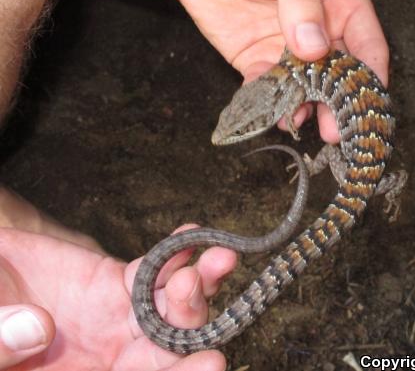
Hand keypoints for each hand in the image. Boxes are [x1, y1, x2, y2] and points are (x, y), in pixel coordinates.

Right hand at [0, 225, 235, 369]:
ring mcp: (123, 320)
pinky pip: (153, 269)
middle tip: (202, 299)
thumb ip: (2, 345)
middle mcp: (115, 358)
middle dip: (195, 328)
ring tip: (217, 261)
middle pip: (168, 351)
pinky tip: (191, 233)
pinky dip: (174, 252)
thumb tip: (39, 330)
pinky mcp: (120, 284)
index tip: (210, 361)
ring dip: (198, 285)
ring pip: (171, 308)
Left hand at [168, 0, 388, 143]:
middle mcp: (318, 31)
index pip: (366, 42)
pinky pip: (266, 85)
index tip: (368, 101)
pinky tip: (267, 108)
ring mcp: (288, 50)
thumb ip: (302, 4)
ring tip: (295, 119)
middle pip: (336, 73)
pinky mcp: (257, 61)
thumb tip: (315, 48)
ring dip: (300, 106)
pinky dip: (266, 98)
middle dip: (335, 103)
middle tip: (333, 128)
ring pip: (302, 86)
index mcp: (338, 3)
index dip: (370, 72)